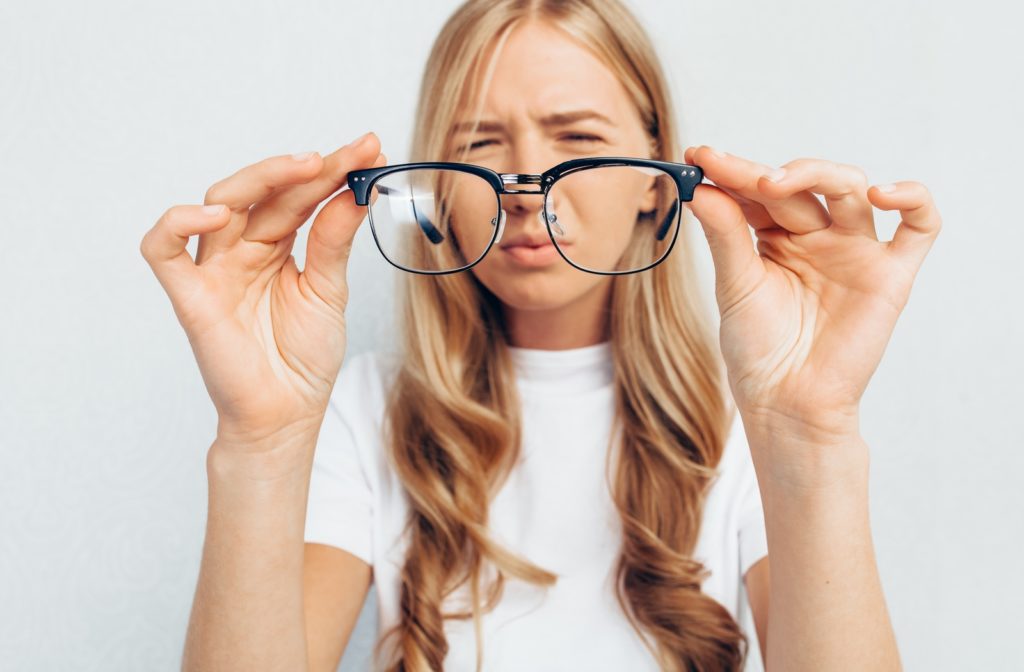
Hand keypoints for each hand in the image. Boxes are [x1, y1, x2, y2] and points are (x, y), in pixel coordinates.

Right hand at [140, 133, 384, 447]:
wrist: (286, 415)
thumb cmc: (302, 358)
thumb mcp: (329, 291)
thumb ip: (334, 241)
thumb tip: (356, 191)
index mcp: (276, 247)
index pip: (299, 196)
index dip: (332, 172)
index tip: (370, 149)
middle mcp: (242, 250)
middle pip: (265, 192)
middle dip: (307, 169)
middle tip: (348, 154)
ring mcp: (214, 269)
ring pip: (220, 202)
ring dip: (261, 178)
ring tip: (306, 167)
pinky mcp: (189, 295)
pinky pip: (163, 249)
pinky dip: (179, 222)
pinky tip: (219, 213)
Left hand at [682, 145, 941, 439]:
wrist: (787, 401)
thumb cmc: (758, 349)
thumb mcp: (735, 286)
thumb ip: (725, 236)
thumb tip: (701, 189)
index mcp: (775, 237)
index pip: (757, 192)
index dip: (731, 170)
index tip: (699, 156)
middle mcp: (817, 236)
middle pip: (800, 184)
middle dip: (764, 172)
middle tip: (733, 173)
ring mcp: (855, 250)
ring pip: (850, 188)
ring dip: (818, 173)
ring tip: (776, 184)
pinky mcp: (890, 273)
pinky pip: (919, 225)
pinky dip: (911, 199)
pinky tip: (880, 193)